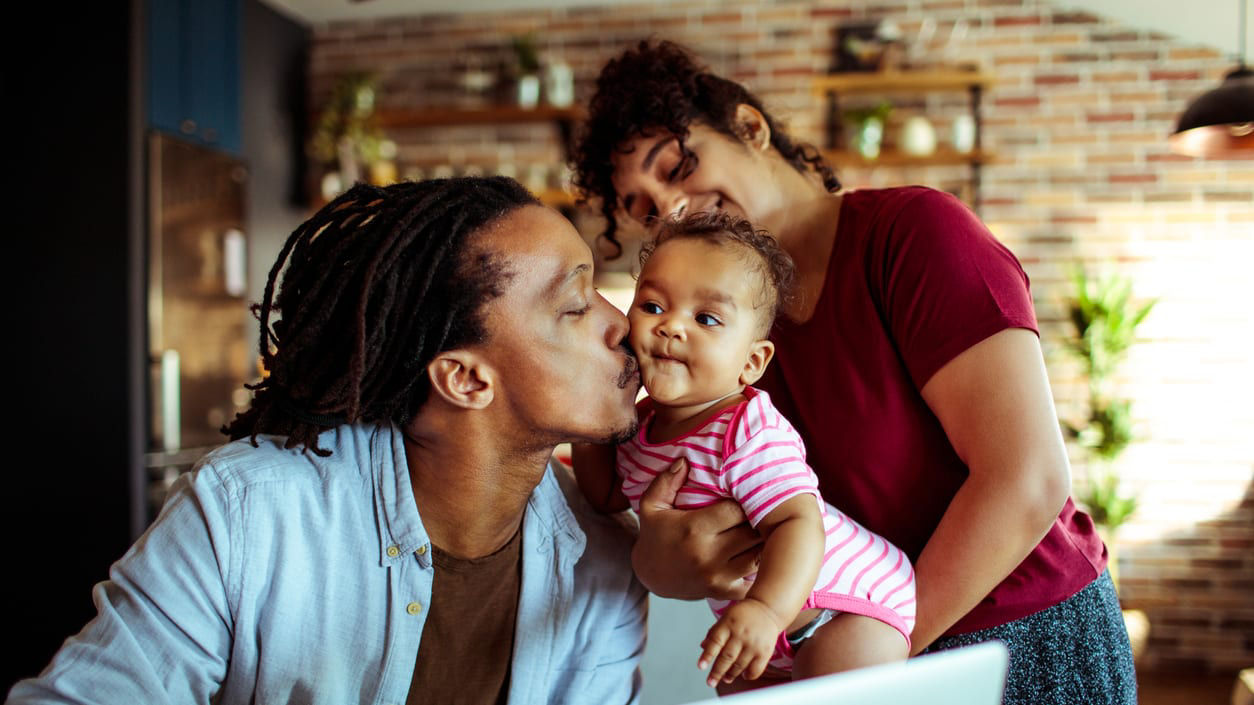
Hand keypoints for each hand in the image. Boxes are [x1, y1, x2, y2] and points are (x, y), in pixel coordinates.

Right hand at [631, 458, 761, 599]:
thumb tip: (685, 461)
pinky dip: (761, 566)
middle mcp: (708, 555)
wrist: (652, 576)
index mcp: (694, 529)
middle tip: (763, 510)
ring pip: (759, 555)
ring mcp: (718, 576)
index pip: (736, 511)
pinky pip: (755, 578)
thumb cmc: (656, 535)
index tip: (746, 496)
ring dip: (763, 542)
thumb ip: (666, 481)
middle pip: (752, 533)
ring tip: (763, 529)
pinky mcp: (725, 591)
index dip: (745, 501)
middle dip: (759, 520)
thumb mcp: (651, 506)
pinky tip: (756, 551)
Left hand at [698, 599, 783, 686]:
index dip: (707, 655)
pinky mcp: (765, 651)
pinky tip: (743, 674)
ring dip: (731, 675)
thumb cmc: (743, 615)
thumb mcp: (726, 617)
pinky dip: (748, 675)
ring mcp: (753, 643)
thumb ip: (714, 632)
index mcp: (728, 624)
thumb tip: (703, 647)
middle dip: (717, 672)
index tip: (701, 666)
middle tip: (710, 682)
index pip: (715, 642)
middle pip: (727, 656)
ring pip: (739, 665)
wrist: (767, 609)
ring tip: (725, 679)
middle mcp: (741, 634)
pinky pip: (755, 669)